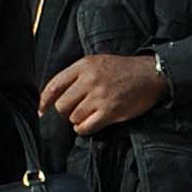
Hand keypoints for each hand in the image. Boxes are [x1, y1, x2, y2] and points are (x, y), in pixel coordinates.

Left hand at [39, 53, 166, 135]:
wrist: (150, 74)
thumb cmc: (122, 70)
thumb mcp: (97, 63)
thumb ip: (77, 75)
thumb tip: (56, 94)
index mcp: (84, 66)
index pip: (54, 85)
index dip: (44, 101)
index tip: (41, 110)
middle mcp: (89, 80)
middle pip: (62, 105)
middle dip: (66, 111)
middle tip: (77, 110)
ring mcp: (100, 96)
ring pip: (73, 117)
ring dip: (77, 120)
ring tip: (89, 115)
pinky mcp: (110, 111)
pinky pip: (86, 127)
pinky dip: (84, 129)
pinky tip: (91, 124)